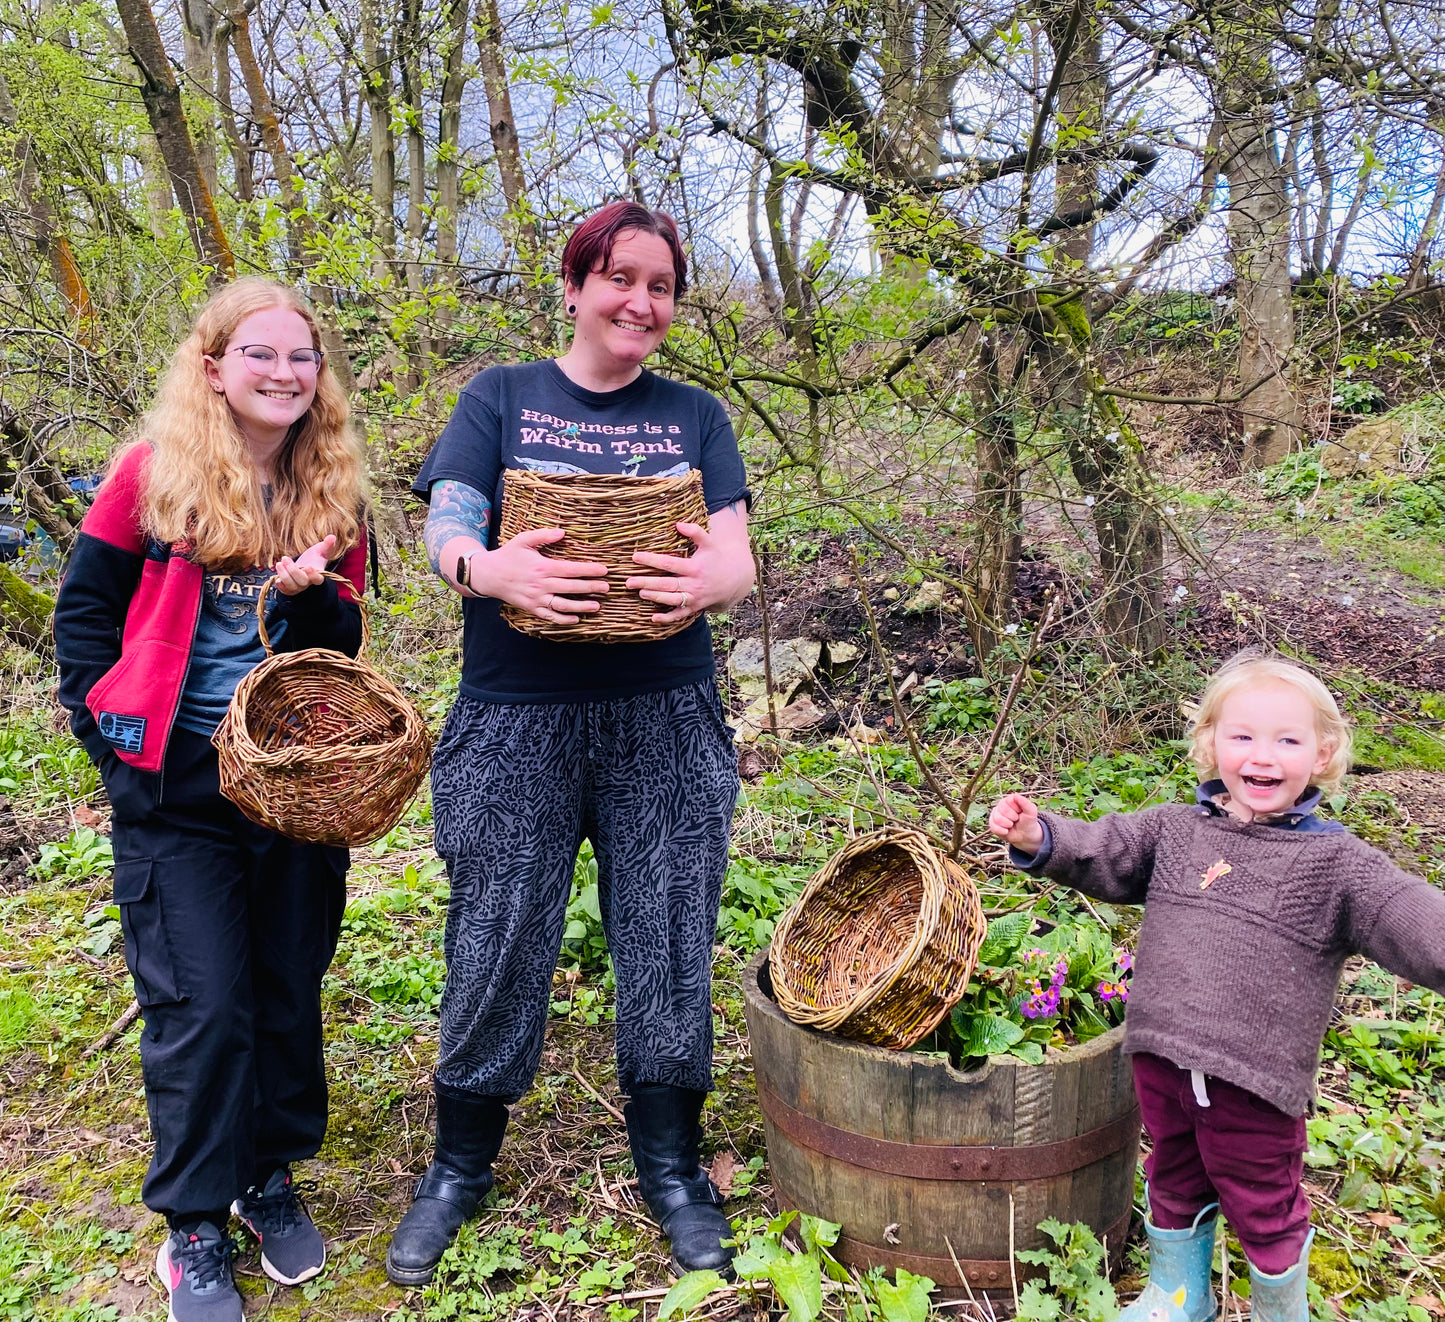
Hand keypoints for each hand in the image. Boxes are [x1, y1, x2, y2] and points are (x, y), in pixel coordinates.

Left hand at [273, 535, 336, 595]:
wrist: (303, 568)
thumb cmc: (313, 559)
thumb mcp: (320, 551)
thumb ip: (327, 545)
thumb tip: (332, 536)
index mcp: (317, 575)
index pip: (318, 579)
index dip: (313, 575)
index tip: (308, 567)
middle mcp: (307, 583)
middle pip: (302, 581)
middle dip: (293, 570)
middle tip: (285, 558)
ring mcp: (298, 587)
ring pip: (291, 585)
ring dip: (284, 575)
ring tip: (279, 564)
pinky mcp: (288, 589)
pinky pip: (284, 590)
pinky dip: (280, 585)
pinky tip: (276, 578)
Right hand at [468, 527, 609, 623]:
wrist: (488, 575)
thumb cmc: (508, 555)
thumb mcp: (523, 540)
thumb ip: (543, 535)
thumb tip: (562, 533)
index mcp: (542, 567)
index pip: (571, 569)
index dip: (589, 570)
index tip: (604, 570)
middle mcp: (541, 585)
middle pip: (571, 587)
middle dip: (591, 588)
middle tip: (607, 587)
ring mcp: (536, 599)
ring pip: (563, 605)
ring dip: (581, 606)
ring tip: (597, 605)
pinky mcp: (531, 608)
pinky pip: (549, 616)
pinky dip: (563, 619)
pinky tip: (576, 618)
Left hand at [626, 514, 754, 623]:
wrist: (736, 579)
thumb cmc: (716, 557)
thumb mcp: (709, 542)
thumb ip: (695, 532)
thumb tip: (678, 524)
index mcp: (695, 567)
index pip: (670, 563)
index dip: (652, 560)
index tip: (635, 557)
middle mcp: (694, 584)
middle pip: (667, 584)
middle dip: (647, 583)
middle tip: (628, 581)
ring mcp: (695, 597)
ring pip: (672, 599)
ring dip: (656, 598)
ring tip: (640, 593)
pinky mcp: (695, 607)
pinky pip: (680, 614)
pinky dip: (668, 618)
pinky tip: (653, 618)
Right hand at [989, 793, 1043, 853]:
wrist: (1025, 836)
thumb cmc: (1028, 822)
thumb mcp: (1031, 812)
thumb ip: (1025, 802)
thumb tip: (1015, 795)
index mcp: (1010, 800)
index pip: (1008, 802)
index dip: (1016, 810)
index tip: (1021, 813)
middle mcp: (1001, 805)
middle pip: (1003, 810)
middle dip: (1012, 818)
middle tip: (1017, 820)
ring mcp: (995, 814)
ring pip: (997, 819)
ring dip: (1008, 825)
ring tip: (1012, 825)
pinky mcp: (992, 823)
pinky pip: (993, 827)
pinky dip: (1002, 831)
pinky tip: (1007, 831)